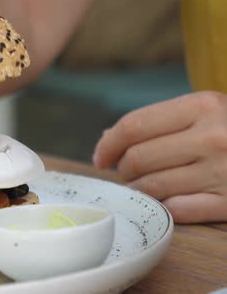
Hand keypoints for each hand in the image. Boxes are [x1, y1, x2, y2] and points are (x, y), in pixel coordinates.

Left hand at [93, 91, 226, 222]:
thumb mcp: (208, 111)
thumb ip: (160, 121)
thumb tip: (107, 138)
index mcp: (205, 105)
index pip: (133, 127)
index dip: (108, 145)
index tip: (101, 156)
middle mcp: (214, 137)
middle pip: (137, 160)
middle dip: (124, 170)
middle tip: (127, 172)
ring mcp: (225, 172)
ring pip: (152, 188)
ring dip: (139, 191)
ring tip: (143, 186)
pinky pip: (178, 211)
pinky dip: (165, 207)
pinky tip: (169, 200)